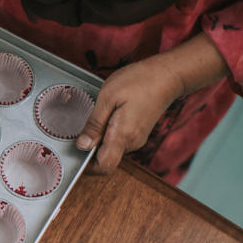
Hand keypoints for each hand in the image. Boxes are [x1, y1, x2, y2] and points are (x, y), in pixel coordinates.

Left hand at [75, 59, 182, 173]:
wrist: (167, 75)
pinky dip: (107, 135)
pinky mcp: (138, 132)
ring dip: (98, 141)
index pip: (104, 167)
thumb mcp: (108, 97)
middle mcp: (132, 142)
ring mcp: (137, 138)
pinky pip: (118, 141)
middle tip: (78, 132)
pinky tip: (104, 117)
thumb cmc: (139, 81)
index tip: (74, 155)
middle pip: (106, 159)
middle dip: (89, 151)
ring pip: (111, 150)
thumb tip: (82, 145)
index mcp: (123, 136)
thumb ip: (95, 124)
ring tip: (94, 120)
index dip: (87, 167)